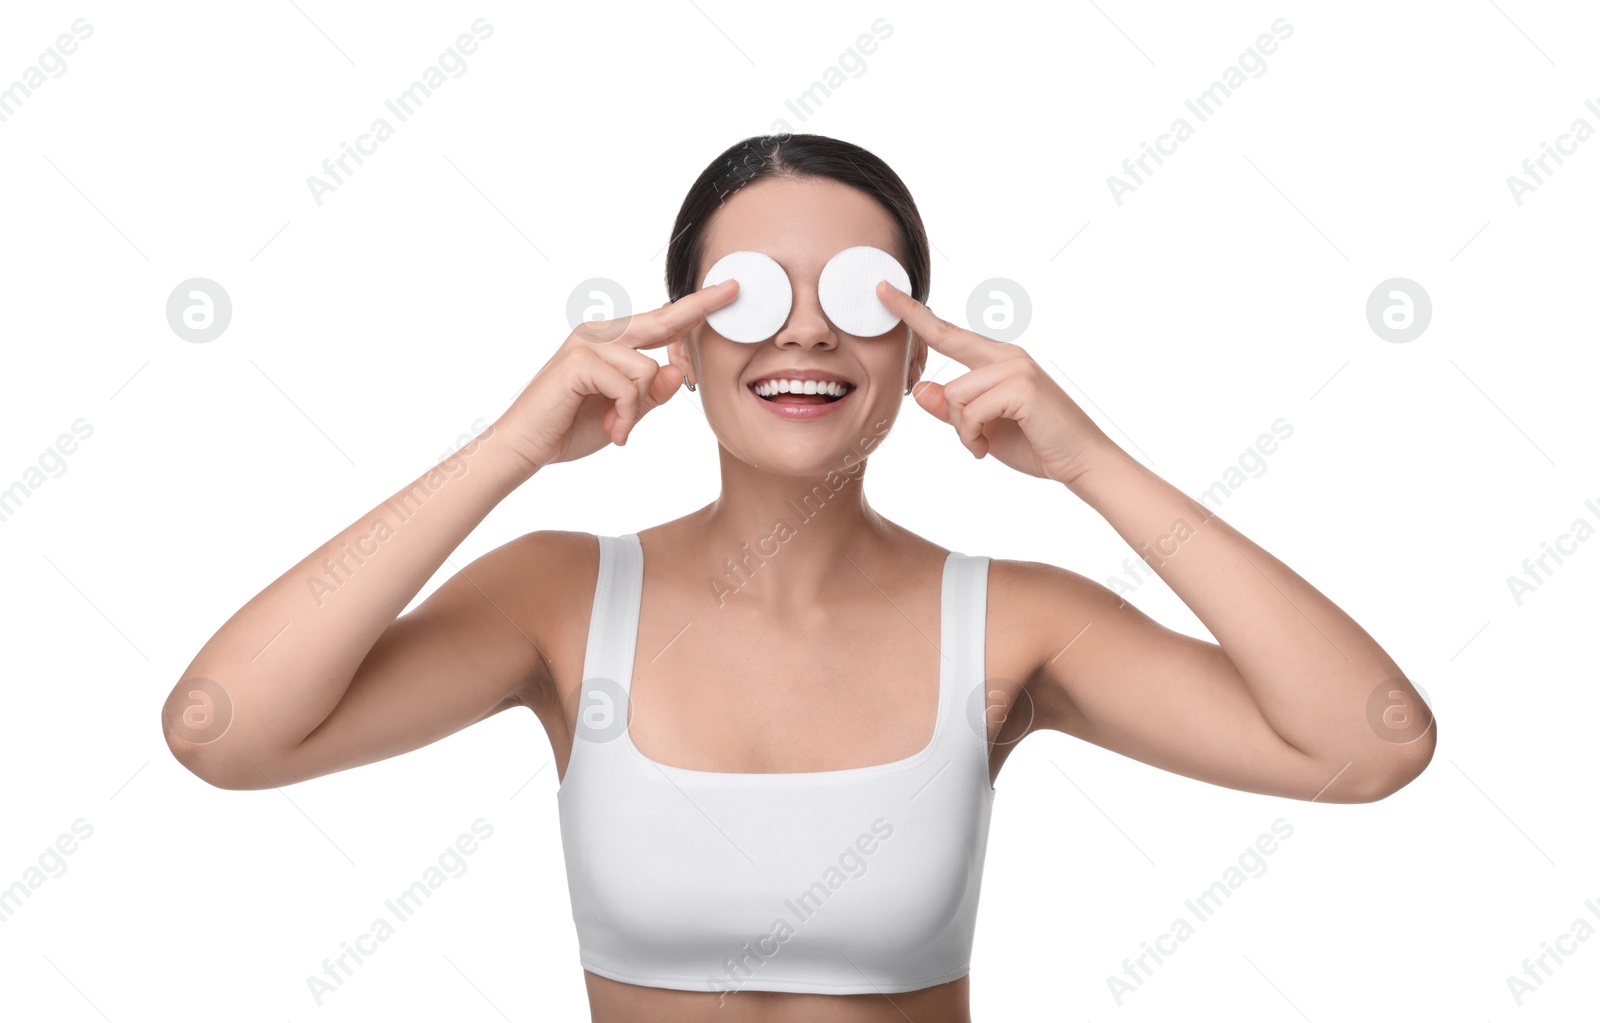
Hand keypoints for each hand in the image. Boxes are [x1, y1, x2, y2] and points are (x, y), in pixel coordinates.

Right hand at [492, 280, 737, 470]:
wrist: (526, 447)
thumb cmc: (570, 428)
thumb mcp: (625, 413)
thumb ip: (651, 394)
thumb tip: (678, 371)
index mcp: (611, 342)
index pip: (660, 322)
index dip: (695, 307)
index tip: (729, 290)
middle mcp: (600, 334)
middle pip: (661, 321)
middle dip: (699, 308)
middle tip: (734, 290)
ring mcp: (588, 343)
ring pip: (647, 369)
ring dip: (637, 409)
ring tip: (619, 428)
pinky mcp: (579, 361)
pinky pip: (628, 386)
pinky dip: (626, 415)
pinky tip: (613, 431)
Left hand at [877, 280, 1115, 485]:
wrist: (1081, 462)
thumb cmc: (1036, 443)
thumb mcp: (982, 428)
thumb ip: (952, 409)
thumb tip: (919, 389)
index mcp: (997, 360)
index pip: (947, 332)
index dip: (913, 312)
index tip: (883, 290)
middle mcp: (1006, 355)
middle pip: (945, 353)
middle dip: (935, 374)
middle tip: (933, 375)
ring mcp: (1016, 367)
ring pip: (955, 394)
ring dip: (962, 429)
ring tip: (982, 445)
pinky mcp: (1022, 386)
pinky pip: (970, 411)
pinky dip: (972, 436)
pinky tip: (986, 449)